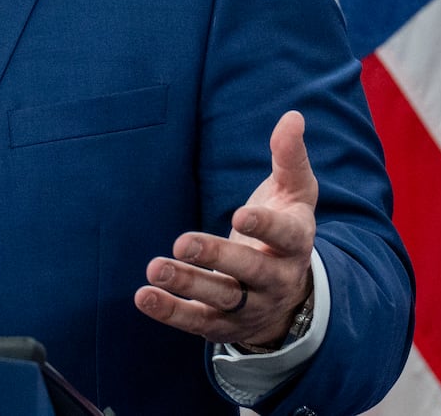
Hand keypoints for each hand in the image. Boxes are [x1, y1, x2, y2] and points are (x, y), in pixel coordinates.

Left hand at [135, 110, 317, 347]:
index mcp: (295, 243)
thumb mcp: (295, 192)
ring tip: (156, 268)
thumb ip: (290, 157)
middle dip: (216, 256)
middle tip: (181, 241)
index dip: (264, 227)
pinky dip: (171, 312)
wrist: (290, 297)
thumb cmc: (286, 228)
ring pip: (221, 299)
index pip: (284, 237)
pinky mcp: (224, 325)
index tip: (241, 214)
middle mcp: (276, 279)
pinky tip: (145, 296)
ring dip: (187, 284)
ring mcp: (250, 306)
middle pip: (248, 272)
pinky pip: (197, 322)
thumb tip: (293, 116)